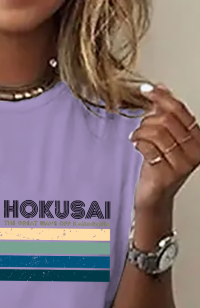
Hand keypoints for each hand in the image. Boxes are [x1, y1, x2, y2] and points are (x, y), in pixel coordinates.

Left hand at [129, 83, 199, 212]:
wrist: (155, 196)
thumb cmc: (160, 167)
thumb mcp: (165, 138)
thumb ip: (165, 114)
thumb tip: (161, 87)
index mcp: (198, 138)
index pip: (180, 110)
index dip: (161, 97)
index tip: (146, 90)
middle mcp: (195, 151)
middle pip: (167, 120)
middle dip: (147, 120)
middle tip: (140, 128)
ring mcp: (182, 164)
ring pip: (156, 132)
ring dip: (141, 131)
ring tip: (136, 137)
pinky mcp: (167, 174)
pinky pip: (148, 147)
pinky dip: (138, 143)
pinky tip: (136, 145)